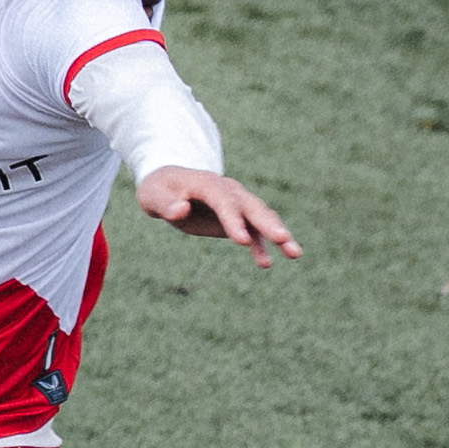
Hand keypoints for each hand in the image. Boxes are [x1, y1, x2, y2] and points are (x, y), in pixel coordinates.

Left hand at [135, 166, 298, 265]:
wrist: (168, 186)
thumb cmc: (158, 191)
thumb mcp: (153, 196)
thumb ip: (166, 204)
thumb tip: (180, 210)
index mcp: (207, 184)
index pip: (223, 200)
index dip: (233, 219)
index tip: (241, 241)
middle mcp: (228, 191)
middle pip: (251, 206)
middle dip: (268, 223)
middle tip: (284, 239)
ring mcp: (236, 203)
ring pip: (261, 217)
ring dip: (278, 233)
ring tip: (294, 253)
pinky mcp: (238, 218)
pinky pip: (254, 232)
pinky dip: (262, 246)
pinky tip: (266, 263)